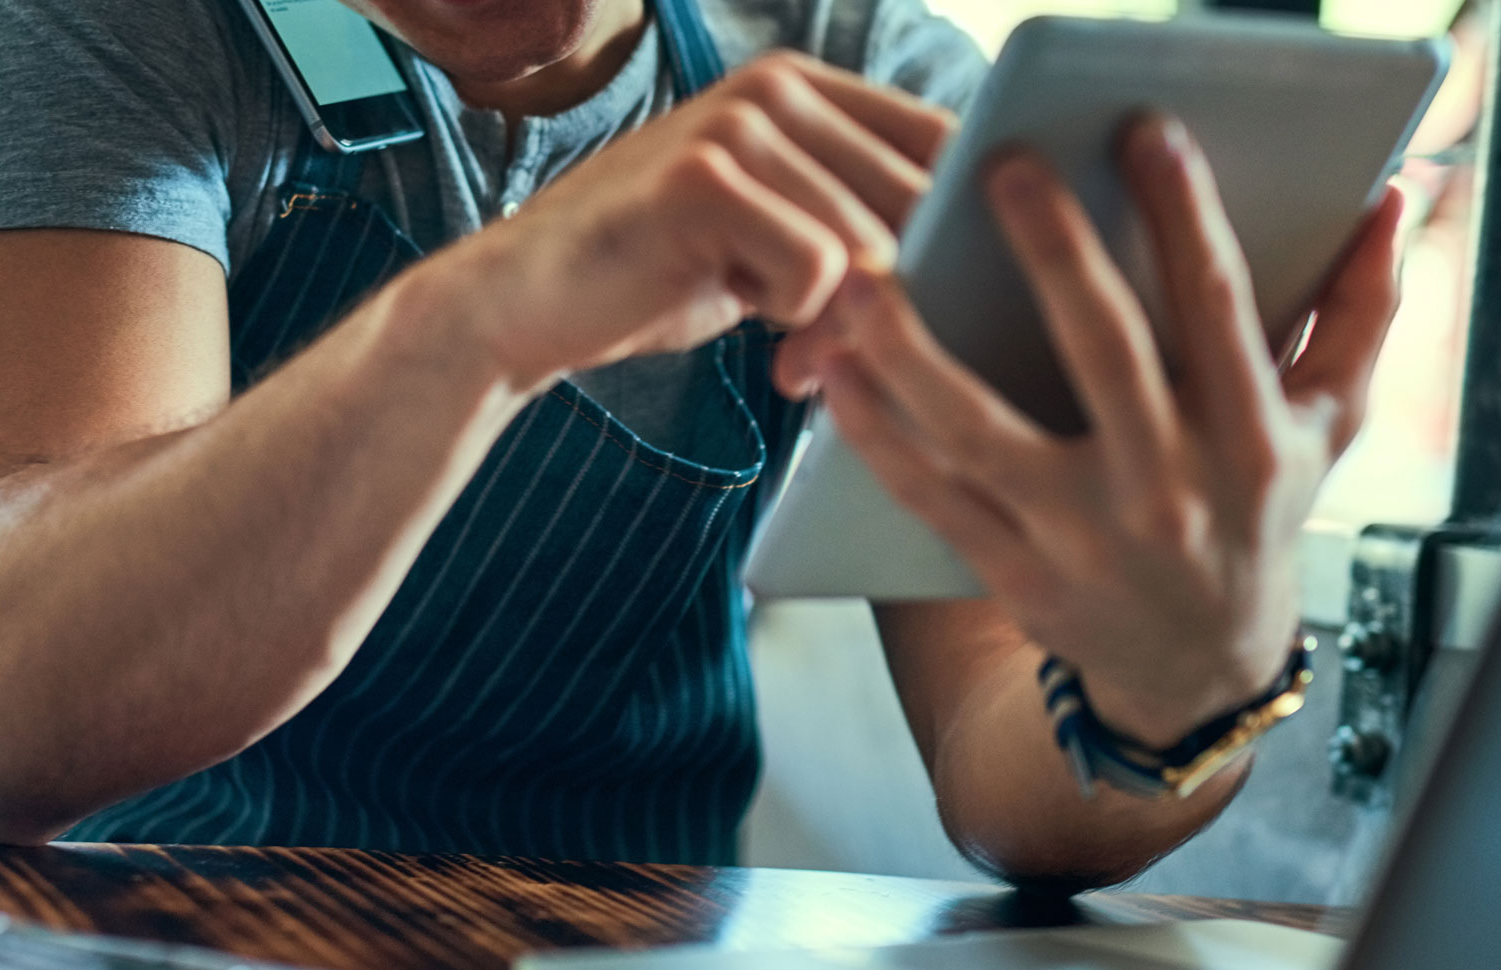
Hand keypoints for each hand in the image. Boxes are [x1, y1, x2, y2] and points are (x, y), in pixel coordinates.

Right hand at [410, 51, 955, 394]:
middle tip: (844, 352)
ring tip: (793, 350)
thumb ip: (860, 229)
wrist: (529, 304)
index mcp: (808, 86)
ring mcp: (740, 123)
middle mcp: (779, 85)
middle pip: (922, 200)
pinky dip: (793, 322)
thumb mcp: (779, 239)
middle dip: (902, 296)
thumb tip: (971, 268)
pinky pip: (817, 271)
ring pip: (872, 245)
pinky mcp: (705, 177)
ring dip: (844, 321)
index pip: (950, 145)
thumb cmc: (663, 278)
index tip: (944, 304)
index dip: (964, 232)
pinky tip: (745, 321)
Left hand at [776, 116, 1404, 745]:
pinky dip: (877, 437)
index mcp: (1249, 439)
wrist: (1198, 669)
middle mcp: (1168, 489)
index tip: (1145, 132)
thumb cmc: (1258, 518)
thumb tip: (1393, 198)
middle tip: (999, 168)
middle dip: (1052, 254)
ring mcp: (1082, 537)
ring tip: (864, 279)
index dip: (1185, 215)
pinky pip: (932, 497)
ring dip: (913, 354)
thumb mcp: (1327, 426)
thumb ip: (1360, 312)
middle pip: (1101, 352)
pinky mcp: (1015, 573)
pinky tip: (835, 374)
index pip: (1218, 307)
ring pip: (981, 433)